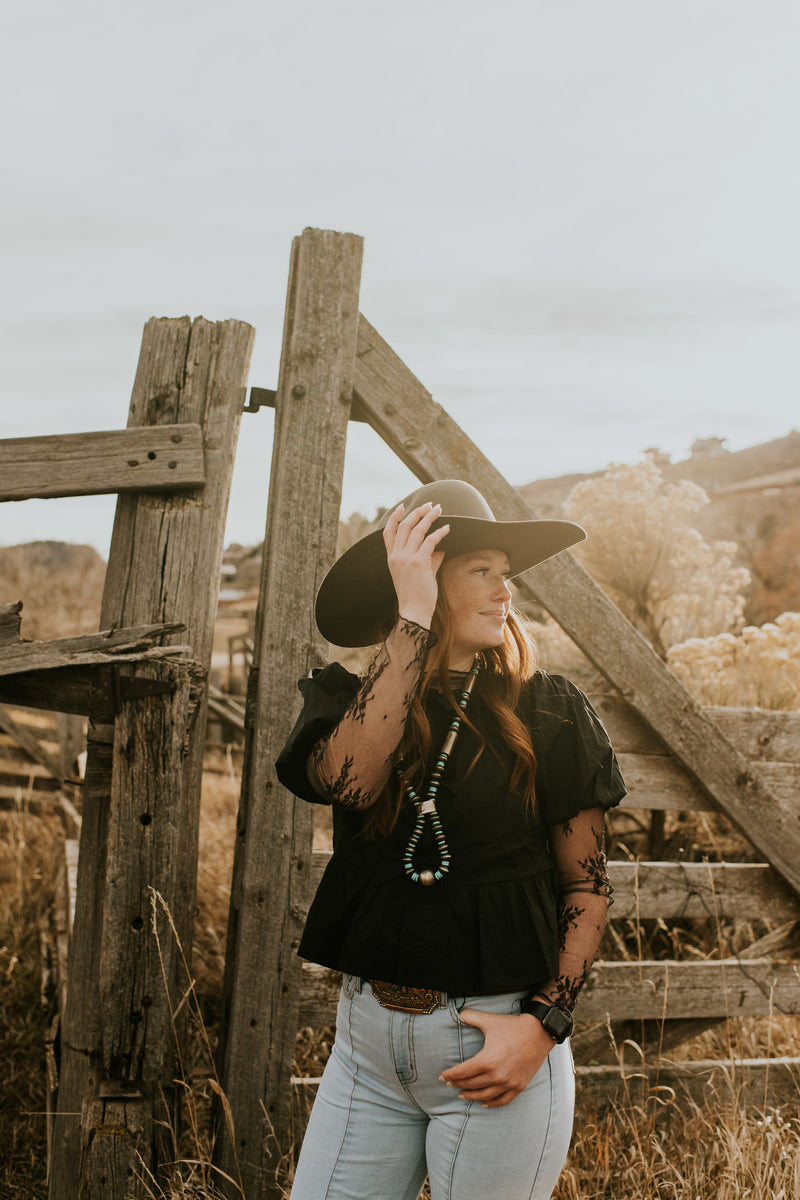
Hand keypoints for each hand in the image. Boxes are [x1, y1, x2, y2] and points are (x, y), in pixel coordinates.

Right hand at [383, 502, 449, 628]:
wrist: (414, 612)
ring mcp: (406, 558)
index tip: (403, 506)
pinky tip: (447, 528)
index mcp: (392, 558)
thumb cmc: (417, 596)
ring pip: (417, 530)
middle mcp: (396, 556)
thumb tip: (440, 550)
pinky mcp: (419, 563)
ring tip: (439, 510)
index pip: (388, 532)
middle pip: (404, 526)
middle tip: (430, 505)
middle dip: (417, 512)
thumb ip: (429, 560)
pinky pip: (430, 541)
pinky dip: (439, 532)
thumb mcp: (420, 574)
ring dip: (429, 517)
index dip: (394, 517)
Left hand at [439, 1010, 554, 1107]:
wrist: (538, 1033)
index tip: (442, 1077)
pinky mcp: (519, 1086)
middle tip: (449, 1083)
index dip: (451, 1075)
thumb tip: (458, 1014)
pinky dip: (492, 1103)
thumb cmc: (512, 1026)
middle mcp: (497, 1075)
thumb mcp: (490, 1020)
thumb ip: (471, 1017)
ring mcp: (509, 1083)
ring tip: (462, 1094)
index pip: (463, 1072)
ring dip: (472, 1096)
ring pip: (485, 1095)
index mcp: (487, 1060)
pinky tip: (484, 1103)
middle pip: (472, 1084)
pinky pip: (503, 1100)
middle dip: (458, 1084)